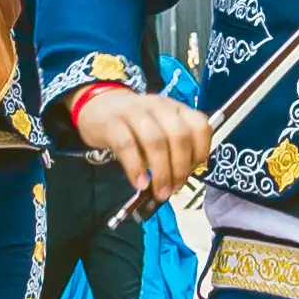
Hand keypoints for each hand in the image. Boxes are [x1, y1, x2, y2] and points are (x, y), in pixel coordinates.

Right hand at [69, 83, 215, 199]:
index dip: (201, 152)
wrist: (98, 106)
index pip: (200, 126)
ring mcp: (134, 112)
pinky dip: (136, 168)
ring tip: (160, 191)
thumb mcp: (159, 129)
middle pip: (179, 135)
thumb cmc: (134, 125)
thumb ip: (173, 149)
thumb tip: (180, 179)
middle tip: (175, 188)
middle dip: (181, 167)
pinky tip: (140, 183)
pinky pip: (127, 145)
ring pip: (155, 141)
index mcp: (176, 109)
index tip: (193, 172)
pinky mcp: (112, 122)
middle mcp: (159, 107)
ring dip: (161, 171)